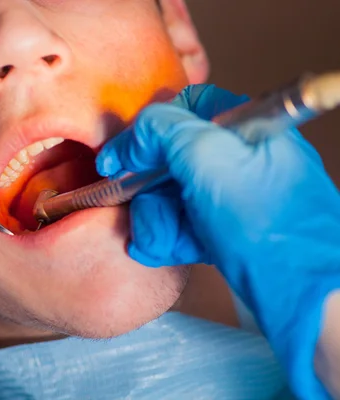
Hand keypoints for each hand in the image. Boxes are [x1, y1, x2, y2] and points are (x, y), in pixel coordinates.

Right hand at [96, 84, 339, 398]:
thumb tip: (133, 136)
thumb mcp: (208, 159)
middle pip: (172, 156)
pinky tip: (168, 248)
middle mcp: (241, 155)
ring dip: (156, 217)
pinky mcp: (230, 226)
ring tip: (159, 238)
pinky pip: (186, 222)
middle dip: (148, 186)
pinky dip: (170, 236)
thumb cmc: (269, 226)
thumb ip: (164, 129)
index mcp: (246, 125)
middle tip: (133, 201)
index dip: (148, 129)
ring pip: (174, 192)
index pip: (185, 107)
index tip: (122, 157)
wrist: (307, 294)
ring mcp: (236, 193)